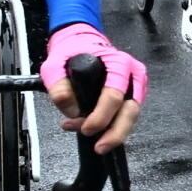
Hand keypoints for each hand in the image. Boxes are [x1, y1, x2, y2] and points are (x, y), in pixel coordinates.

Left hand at [39, 22, 146, 153]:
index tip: (86, 128)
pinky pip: (127, 116)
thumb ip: (58, 86)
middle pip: (131, 110)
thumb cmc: (73, 51)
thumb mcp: (55, 64)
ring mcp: (137, 86)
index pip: (114, 95)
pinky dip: (112, 126)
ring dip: (113, 132)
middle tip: (100, 146)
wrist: (83, 43)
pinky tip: (93, 127)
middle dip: (115, 132)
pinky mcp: (134, 96)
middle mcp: (133, 74)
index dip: (101, 116)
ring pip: (132, 117)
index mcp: (118, 63)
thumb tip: (71, 110)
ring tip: (94, 141)